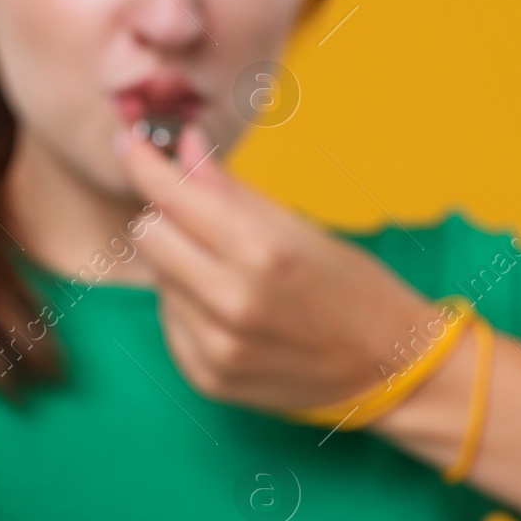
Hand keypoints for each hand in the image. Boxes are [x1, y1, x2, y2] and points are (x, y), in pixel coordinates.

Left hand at [115, 121, 437, 414]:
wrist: (389, 368)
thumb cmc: (353, 287)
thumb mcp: (300, 228)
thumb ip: (231, 189)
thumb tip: (185, 144)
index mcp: (261, 251)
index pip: (172, 196)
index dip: (144, 163)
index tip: (130, 142)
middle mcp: (232, 301)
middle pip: (148, 236)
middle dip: (167, 217)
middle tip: (198, 215)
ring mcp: (216, 347)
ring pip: (157, 280)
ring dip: (180, 265)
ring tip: (230, 272)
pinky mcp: (208, 378)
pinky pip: (170, 323)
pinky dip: (188, 306)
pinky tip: (228, 308)